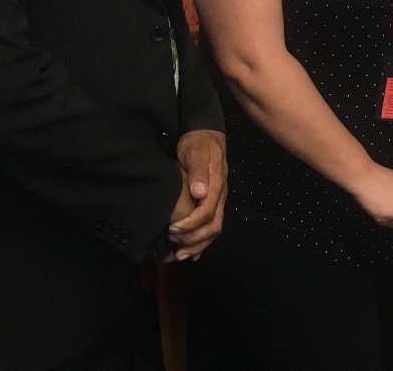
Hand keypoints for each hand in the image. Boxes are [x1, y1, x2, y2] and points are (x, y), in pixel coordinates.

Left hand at [167, 129, 226, 260]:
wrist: (205, 137)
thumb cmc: (197, 144)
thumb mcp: (195, 152)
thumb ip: (198, 171)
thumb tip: (199, 192)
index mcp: (216, 185)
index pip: (207, 212)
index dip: (191, 225)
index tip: (172, 229)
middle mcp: (220, 196)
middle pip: (214, 226)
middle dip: (194, 240)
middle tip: (174, 246)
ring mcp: (218, 200)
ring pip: (213, 230)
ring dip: (197, 245)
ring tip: (179, 255)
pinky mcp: (213, 203)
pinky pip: (211, 226)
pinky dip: (201, 242)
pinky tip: (189, 252)